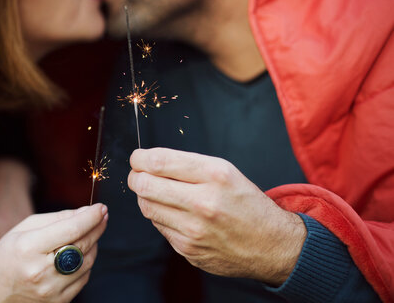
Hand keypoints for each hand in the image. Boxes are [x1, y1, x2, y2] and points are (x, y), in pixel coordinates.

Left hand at [0, 159, 34, 263]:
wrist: (6, 174)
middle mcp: (5, 226)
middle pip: (7, 259)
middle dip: (5, 270)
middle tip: (2, 276)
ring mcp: (22, 223)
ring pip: (23, 250)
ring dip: (20, 259)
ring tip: (17, 266)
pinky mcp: (35, 220)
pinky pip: (34, 239)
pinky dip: (31, 247)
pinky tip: (29, 252)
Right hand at [0, 204, 108, 302]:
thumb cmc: (7, 256)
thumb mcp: (23, 229)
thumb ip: (57, 218)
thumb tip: (86, 211)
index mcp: (29, 248)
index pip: (71, 229)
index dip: (90, 217)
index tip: (101, 207)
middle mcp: (41, 271)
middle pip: (83, 244)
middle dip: (97, 227)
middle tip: (103, 215)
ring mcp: (51, 289)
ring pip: (88, 261)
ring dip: (94, 244)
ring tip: (88, 234)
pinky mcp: (59, 302)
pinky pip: (84, 277)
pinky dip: (86, 262)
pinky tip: (79, 254)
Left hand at [128, 148, 305, 285]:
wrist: (271, 245)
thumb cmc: (246, 203)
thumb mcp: (225, 172)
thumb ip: (187, 165)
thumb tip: (149, 163)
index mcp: (214, 175)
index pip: (159, 162)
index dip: (140, 158)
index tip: (137, 158)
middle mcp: (203, 202)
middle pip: (145, 186)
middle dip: (135, 177)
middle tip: (138, 174)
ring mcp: (194, 229)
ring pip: (147, 207)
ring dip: (146, 197)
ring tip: (158, 193)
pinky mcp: (188, 249)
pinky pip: (159, 227)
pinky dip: (161, 216)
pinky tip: (174, 213)